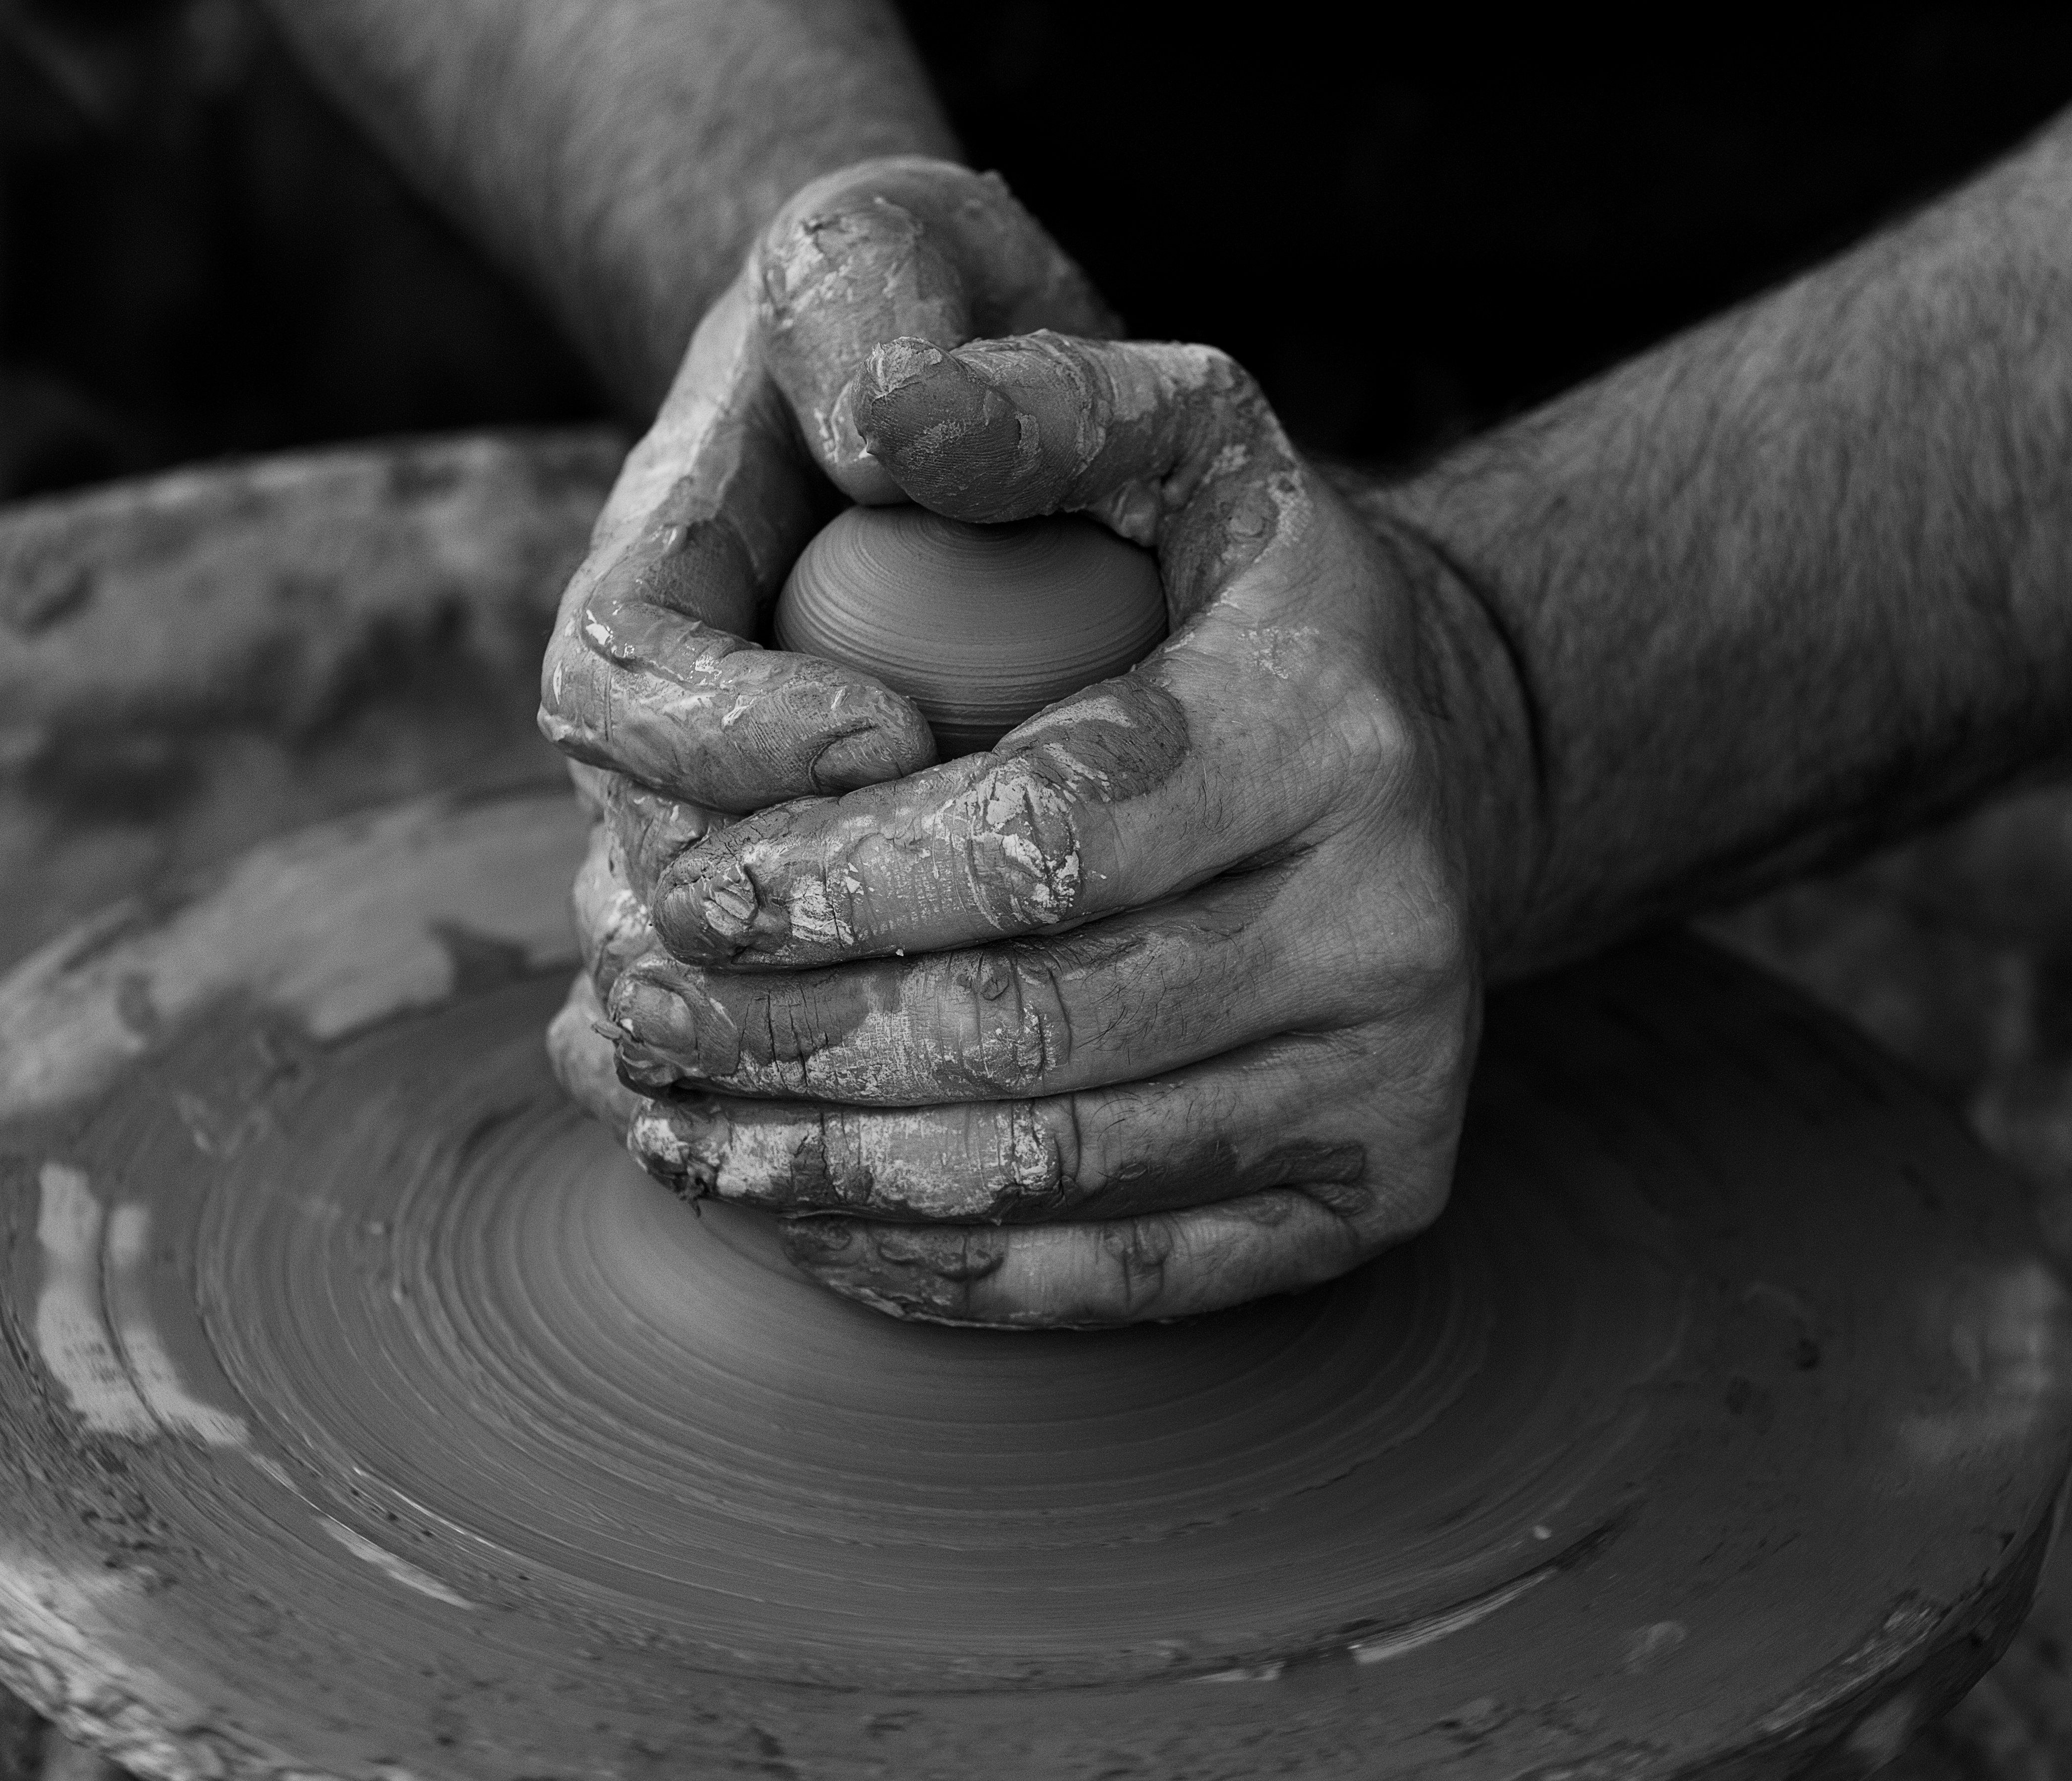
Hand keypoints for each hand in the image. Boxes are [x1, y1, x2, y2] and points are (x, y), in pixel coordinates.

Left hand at [543, 167, 1533, 1328]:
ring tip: (671, 1124)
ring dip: (822, 1173)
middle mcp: (1392, 927)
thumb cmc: (1248, 607)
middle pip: (1027, 1033)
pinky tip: (795, 1216)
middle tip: (634, 1018)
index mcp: (1329, 734)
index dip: (832, 885)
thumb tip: (887, 413)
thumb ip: (1033, 408)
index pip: (1035, 842)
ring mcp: (1388, 1085)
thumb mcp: (1183, 440)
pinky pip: (1114, 1280)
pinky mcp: (1369, 1203)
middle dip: (790, 1042)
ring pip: (1052, 1176)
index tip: (680, 894)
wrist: (1437, 770)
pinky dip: (929, 1267)